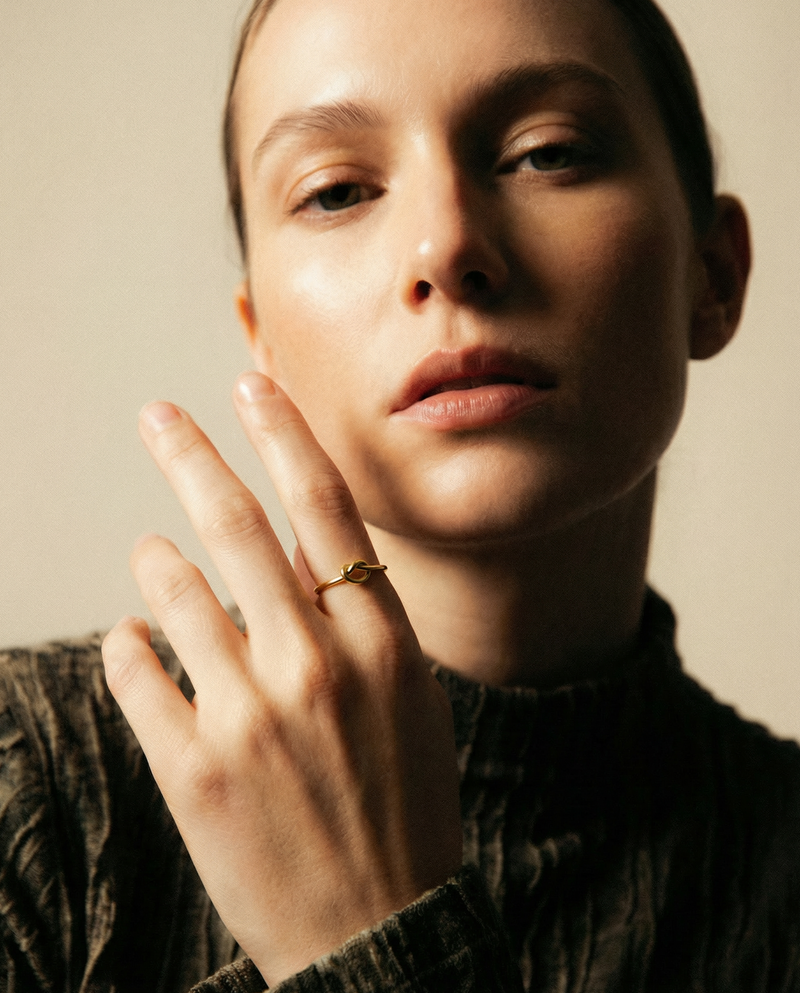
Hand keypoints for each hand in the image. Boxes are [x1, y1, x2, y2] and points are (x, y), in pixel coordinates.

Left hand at [101, 372, 462, 985]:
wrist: (380, 933)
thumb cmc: (402, 805)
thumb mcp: (409, 700)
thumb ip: (358, 617)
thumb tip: (297, 543)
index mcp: (380, 642)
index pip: (325, 508)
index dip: (284, 435)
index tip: (249, 384)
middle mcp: (315, 666)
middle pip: (236, 527)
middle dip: (189, 453)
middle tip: (156, 415)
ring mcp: (249, 718)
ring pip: (172, 593)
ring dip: (156, 564)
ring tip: (155, 557)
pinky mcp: (191, 771)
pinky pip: (135, 671)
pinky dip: (129, 643)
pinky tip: (138, 641)